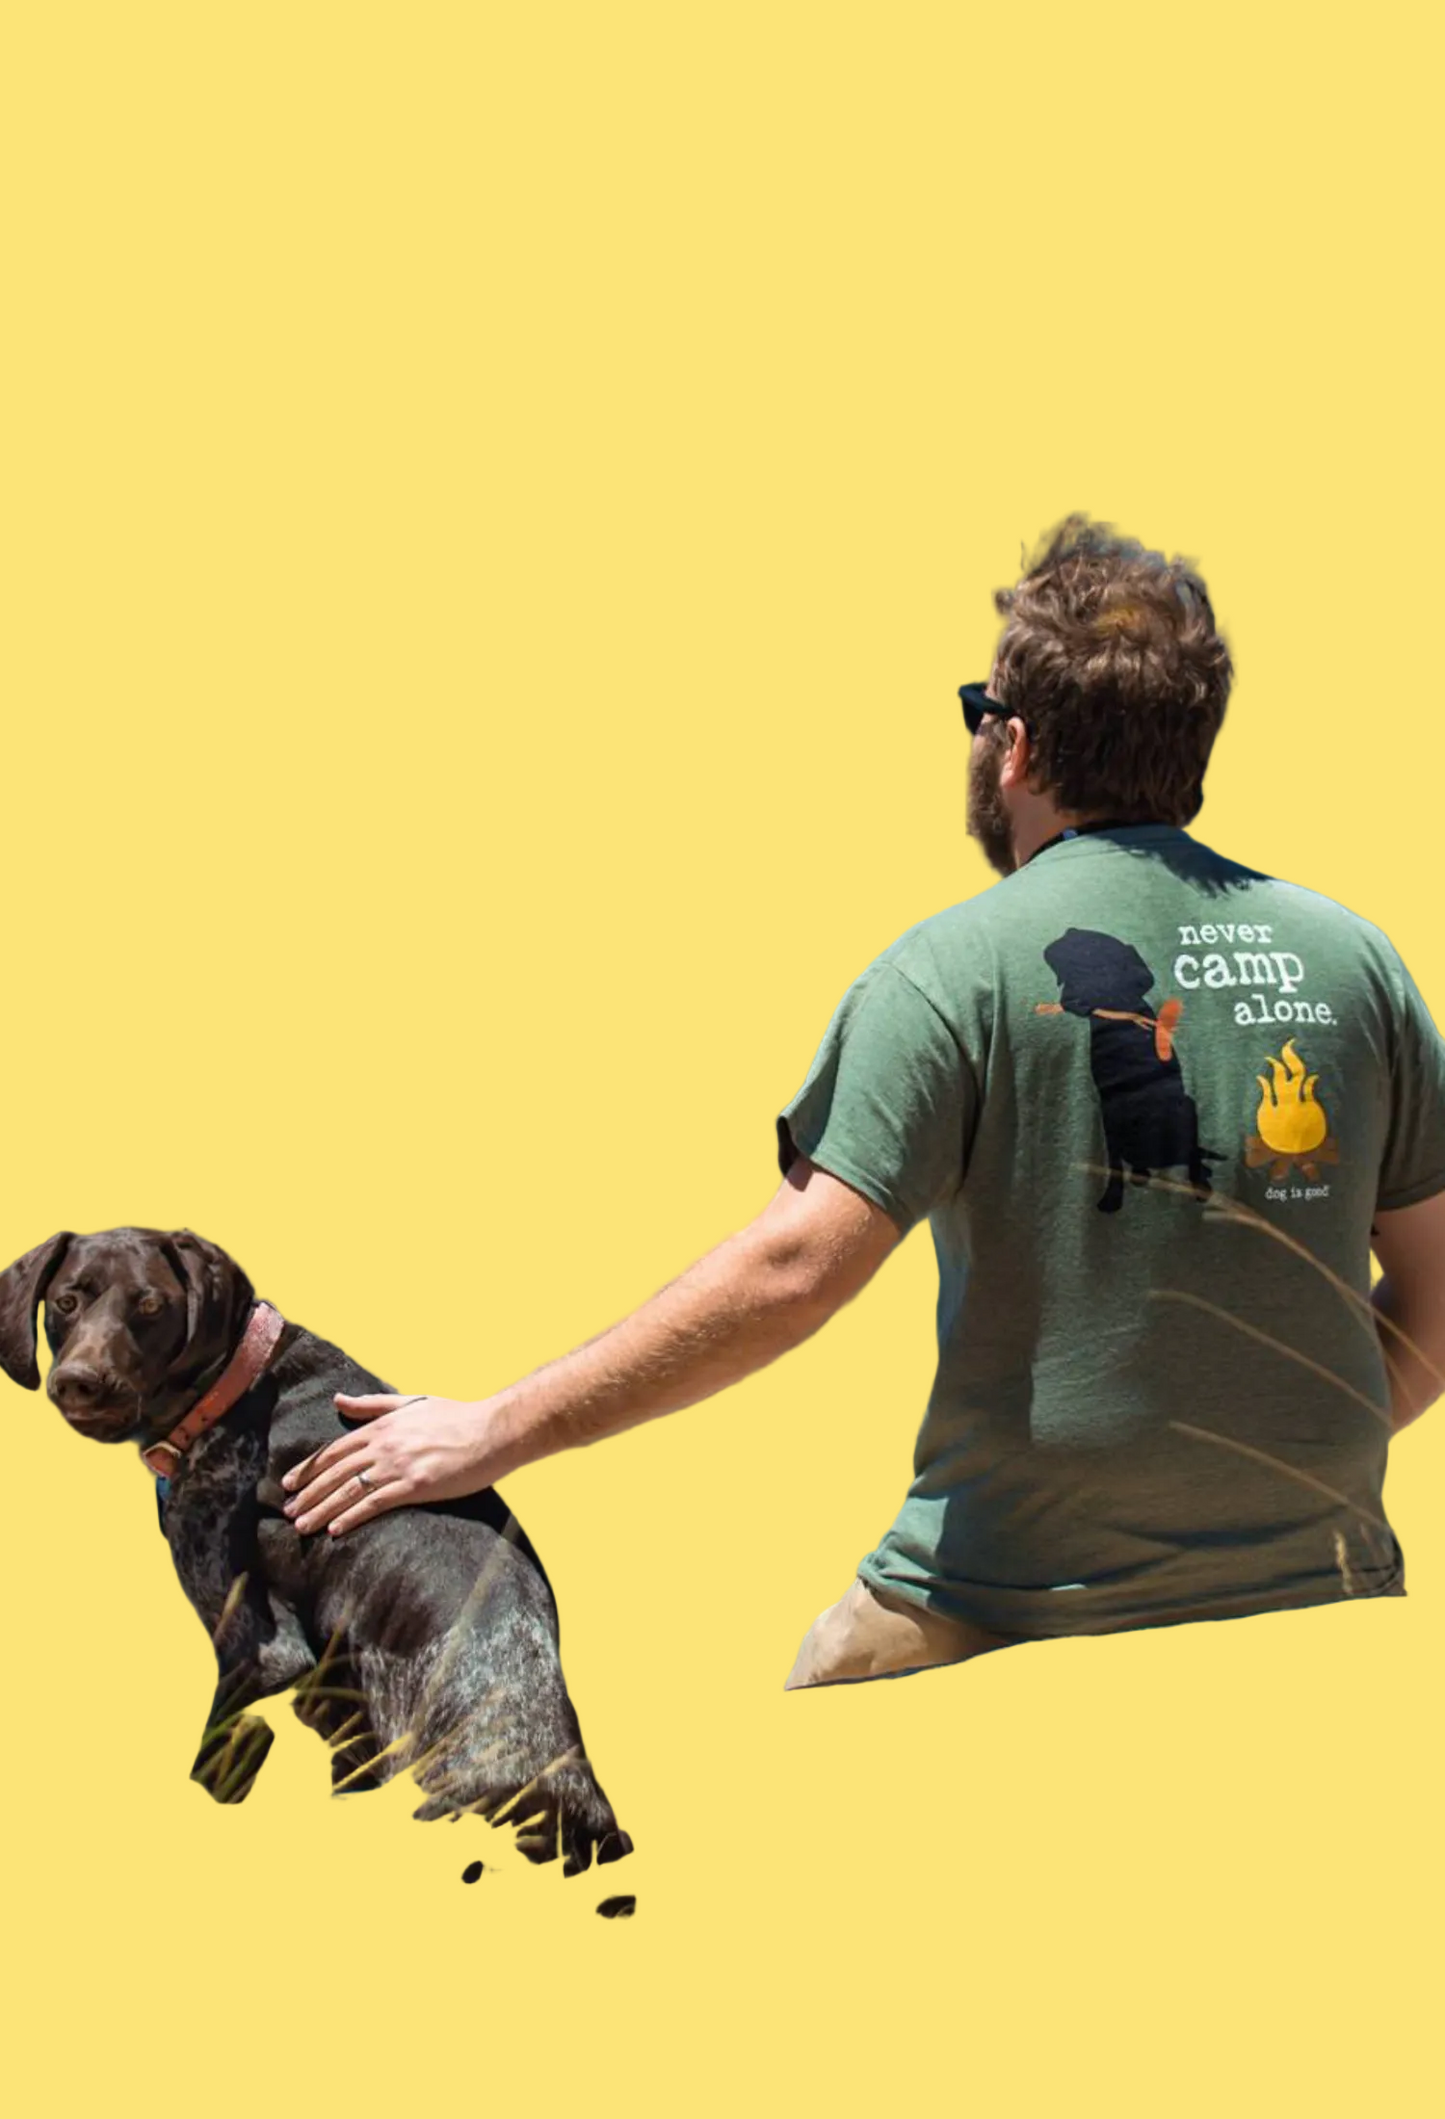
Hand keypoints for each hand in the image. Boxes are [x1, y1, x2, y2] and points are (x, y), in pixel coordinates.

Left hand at [281, 1393, 510, 1535]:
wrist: (493, 1430)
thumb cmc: (457, 1416)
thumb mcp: (411, 1402)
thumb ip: (373, 1404)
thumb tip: (339, 1399)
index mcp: (382, 1426)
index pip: (335, 1450)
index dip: (309, 1468)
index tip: (288, 1483)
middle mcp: (384, 1445)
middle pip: (335, 1472)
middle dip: (308, 1493)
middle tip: (288, 1511)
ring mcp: (398, 1465)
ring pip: (348, 1491)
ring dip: (321, 1509)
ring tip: (301, 1526)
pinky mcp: (415, 1485)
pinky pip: (374, 1504)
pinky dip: (351, 1517)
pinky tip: (335, 1530)